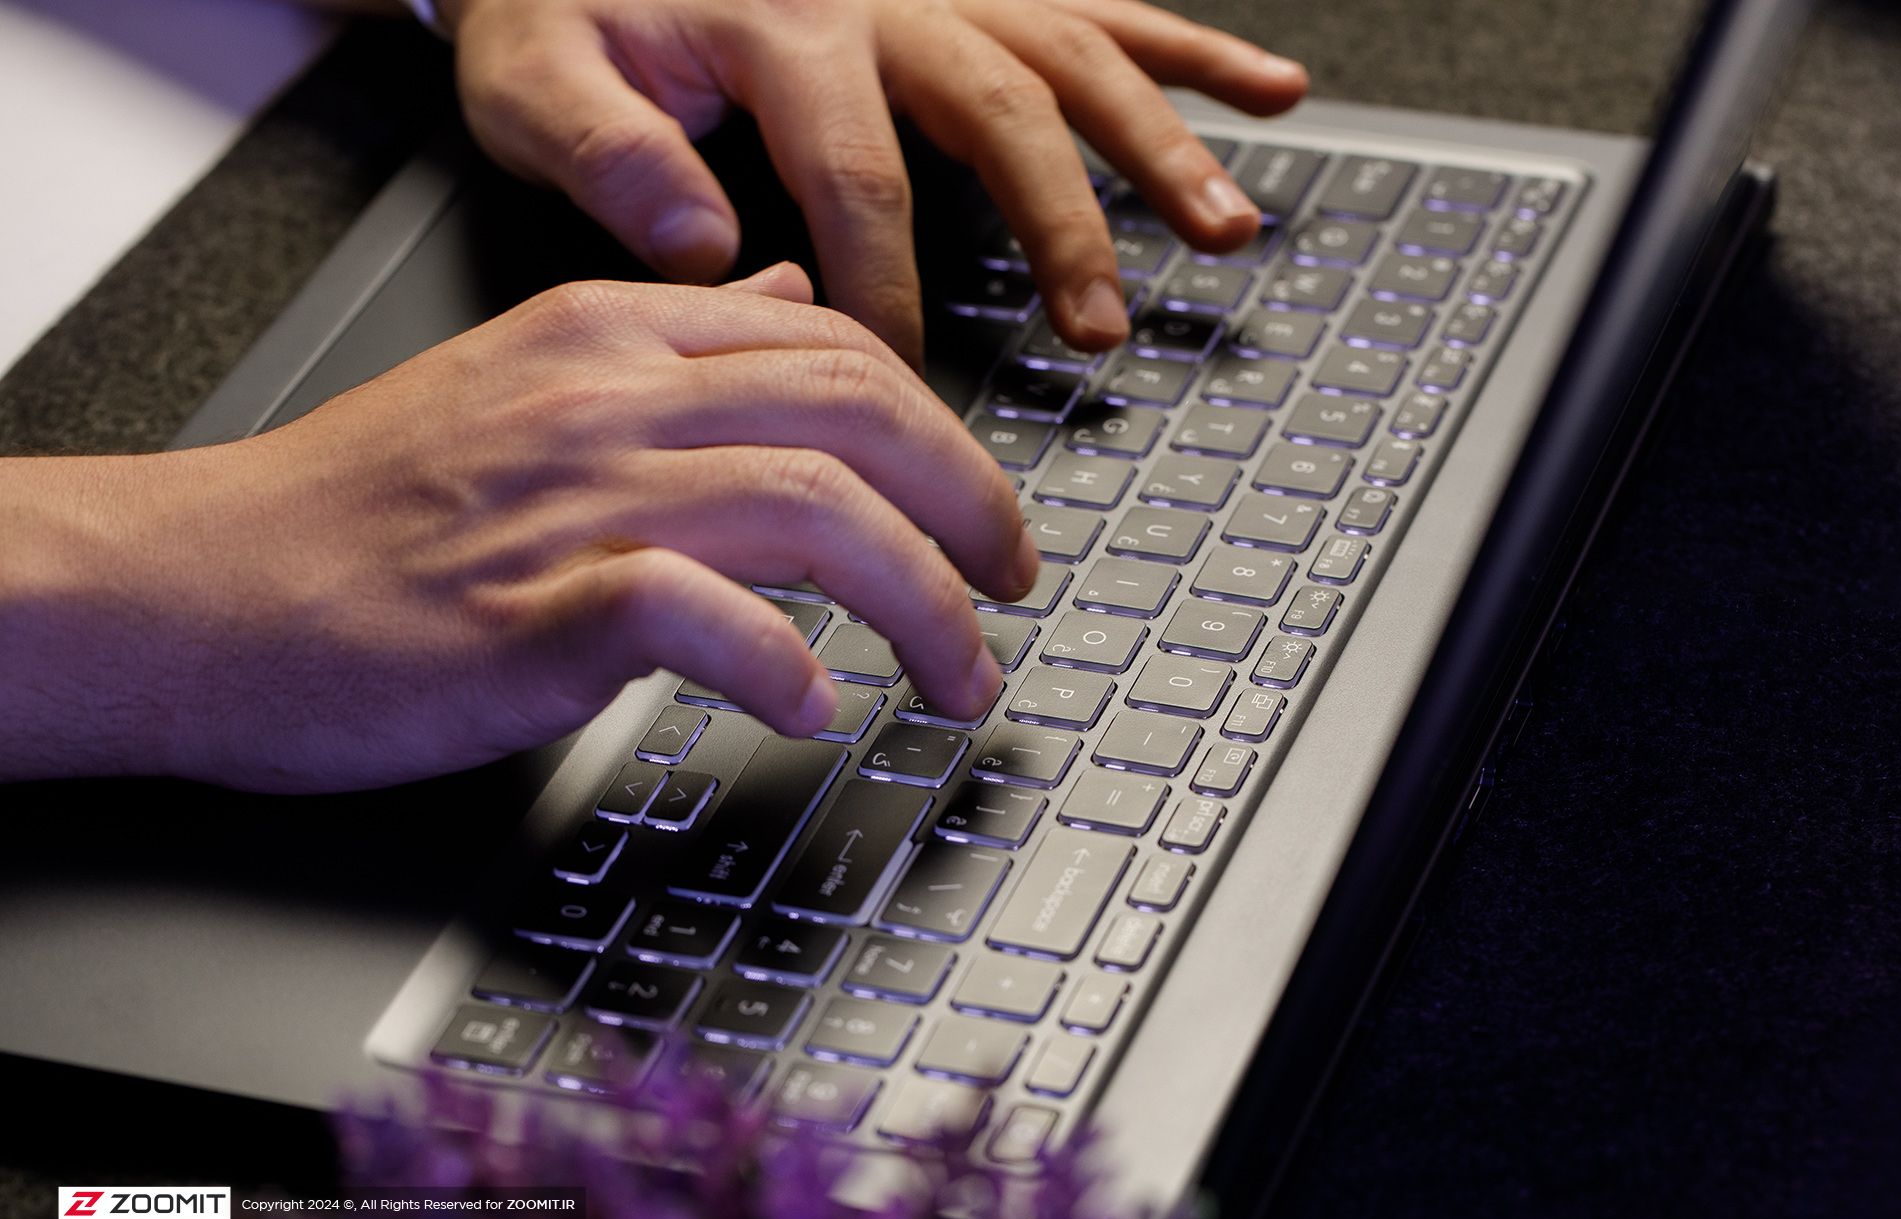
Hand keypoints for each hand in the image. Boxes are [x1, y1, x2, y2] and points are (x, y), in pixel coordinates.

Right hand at [0, 266, 1033, 791]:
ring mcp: (569, 500)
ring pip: (812, 507)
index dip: (944, 433)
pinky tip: (809, 707)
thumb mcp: (525, 380)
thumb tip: (788, 301)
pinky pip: (696, 614)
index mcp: (609, 337)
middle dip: (969, 506)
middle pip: (856, 410)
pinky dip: (776, 662)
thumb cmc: (357, 510)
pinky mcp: (527, 611)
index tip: (980, 515)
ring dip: (921, 604)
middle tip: (1012, 588)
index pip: (835, 346)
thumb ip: (671, 344)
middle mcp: (605, 400)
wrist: (196, 589)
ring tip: (962, 676)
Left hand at [437, 0, 1306, 363]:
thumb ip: (606, 158)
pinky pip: (1096, 9)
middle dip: (1063, 227)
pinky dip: (1185, 53)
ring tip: (1225, 229)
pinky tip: (1268, 93)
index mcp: (781, 27)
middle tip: (1100, 329)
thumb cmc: (558, 11)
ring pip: (1073, 58)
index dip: (886, 297)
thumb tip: (705, 244)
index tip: (908, 395)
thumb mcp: (530, 80)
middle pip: (1001, 112)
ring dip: (1157, 147)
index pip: (855, 182)